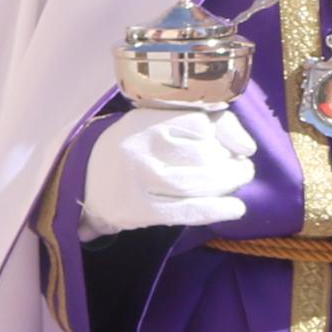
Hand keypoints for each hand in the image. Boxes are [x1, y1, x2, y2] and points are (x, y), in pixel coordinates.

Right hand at [82, 105, 259, 234]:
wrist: (85, 182)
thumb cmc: (131, 148)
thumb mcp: (154, 123)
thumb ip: (199, 122)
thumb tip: (247, 147)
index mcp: (143, 120)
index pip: (199, 122)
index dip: (225, 134)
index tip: (235, 144)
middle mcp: (139, 148)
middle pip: (203, 154)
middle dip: (230, 162)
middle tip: (241, 166)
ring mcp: (138, 181)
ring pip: (198, 182)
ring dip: (228, 183)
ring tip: (239, 180)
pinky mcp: (139, 211)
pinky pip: (187, 211)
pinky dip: (216, 210)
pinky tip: (235, 208)